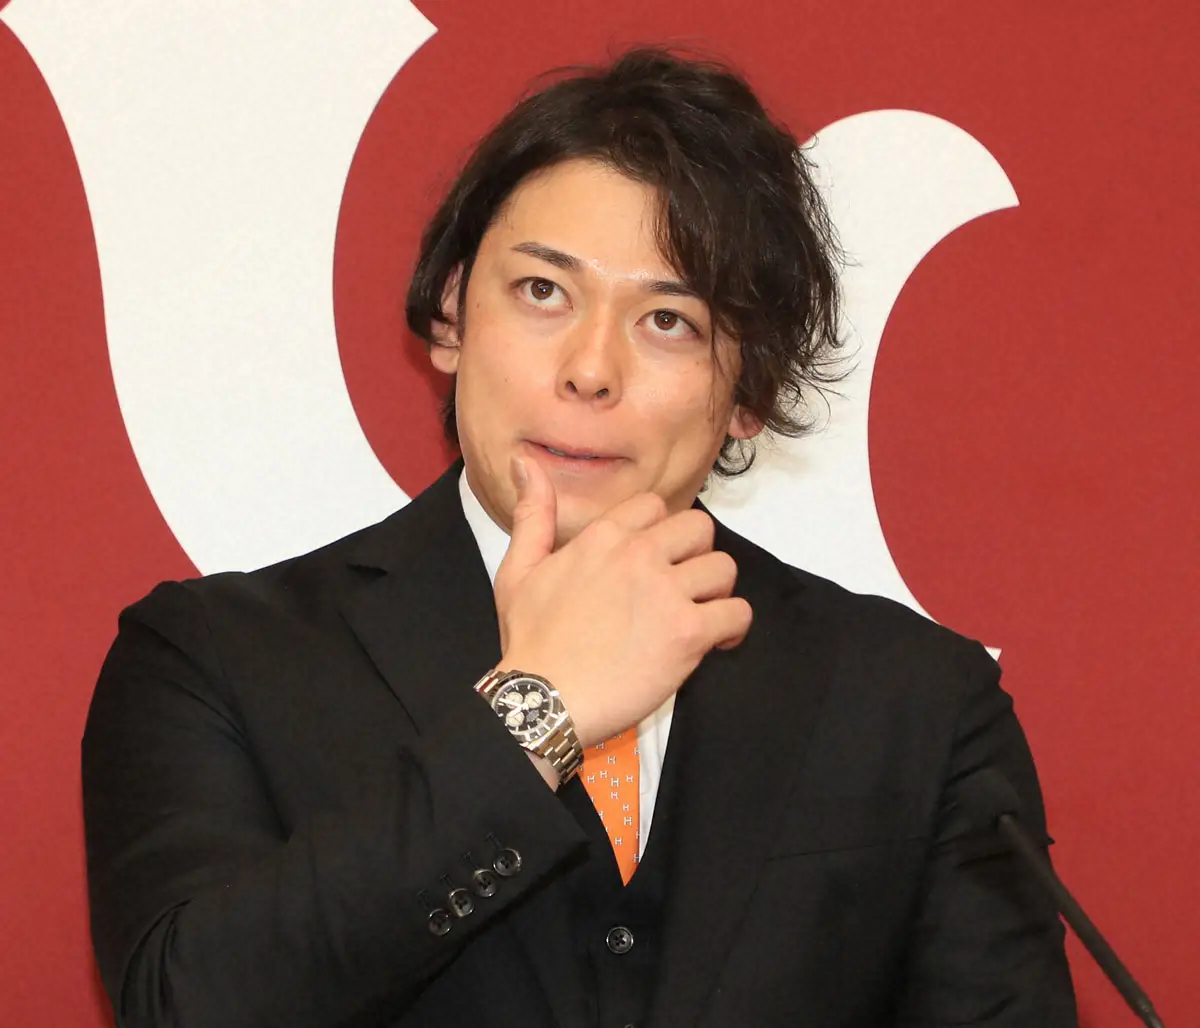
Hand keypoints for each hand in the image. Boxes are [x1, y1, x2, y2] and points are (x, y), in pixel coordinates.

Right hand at [493, 457, 751, 747]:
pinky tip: (714, 642)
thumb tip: (525, 464)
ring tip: (700, 614)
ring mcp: (665, 592)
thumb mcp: (519, 570)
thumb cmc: (531, 644)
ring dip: (717, 593)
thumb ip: (533, 514)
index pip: (656, 506)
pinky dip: (733, 629)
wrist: (541, 700)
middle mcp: (638, 555)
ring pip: (723, 568)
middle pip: (699, 528)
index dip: (660, 532)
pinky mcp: (687, 632)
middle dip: (696, 555)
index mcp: (603, 537)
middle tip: (683, 586)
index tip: (655, 559)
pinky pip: (736, 613)